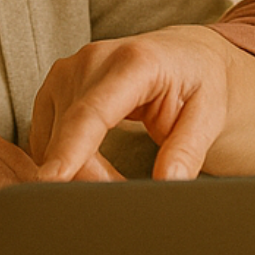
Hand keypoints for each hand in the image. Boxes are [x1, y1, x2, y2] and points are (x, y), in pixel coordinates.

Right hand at [30, 25, 254, 182]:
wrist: (183, 55)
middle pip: (70, 134)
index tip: (51, 180)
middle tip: (126, 198)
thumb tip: (168, 183)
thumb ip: (187, 150)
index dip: (70, 148)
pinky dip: (65, 160)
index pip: (93, 112)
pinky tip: (96, 165)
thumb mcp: (209, 115)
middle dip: (91, 178)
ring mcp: (68, 70)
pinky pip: (45, 138)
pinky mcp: (53, 86)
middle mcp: (93, 59)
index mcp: (135, 62)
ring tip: (118, 178)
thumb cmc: (197, 82)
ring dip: (77, 171)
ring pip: (52, 141)